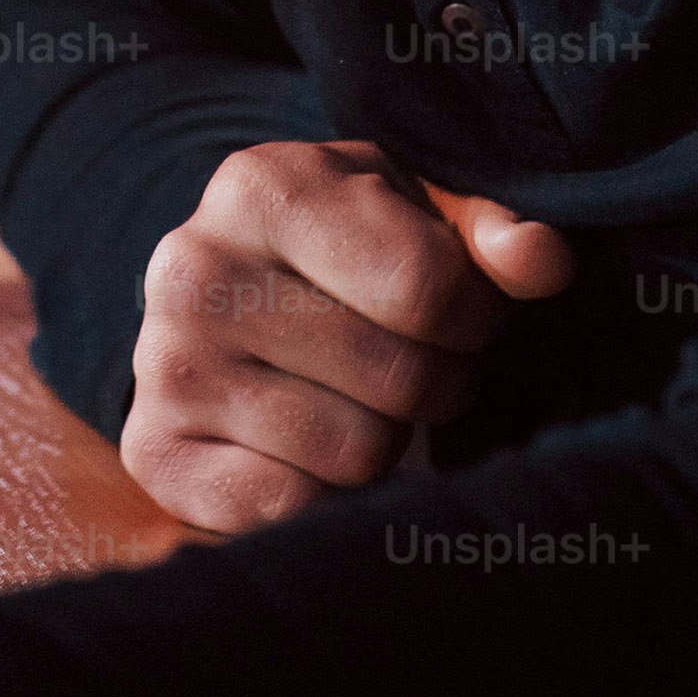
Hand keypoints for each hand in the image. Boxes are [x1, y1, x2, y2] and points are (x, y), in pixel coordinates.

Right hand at [121, 139, 573, 533]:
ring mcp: (165, 364)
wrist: (224, 296)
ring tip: (357, 397)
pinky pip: (291, 510)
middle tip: (415, 363)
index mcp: (261, 187)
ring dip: (385, 442)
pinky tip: (306, 445)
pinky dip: (323, 495)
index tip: (462, 315)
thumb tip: (543, 262)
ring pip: (356, 454)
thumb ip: (490, 235)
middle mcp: (195, 268)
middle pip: (400, 379)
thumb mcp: (418, 213)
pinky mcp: (155, 453)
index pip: (428, 287)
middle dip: (438, 383)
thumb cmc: (346, 248)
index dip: (477, 316)